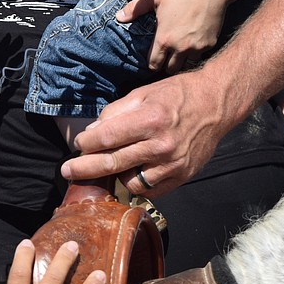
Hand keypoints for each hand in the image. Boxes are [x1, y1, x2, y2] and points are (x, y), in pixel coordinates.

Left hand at [58, 70, 232, 197]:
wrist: (215, 104)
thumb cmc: (177, 95)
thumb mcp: (142, 93)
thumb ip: (115, 113)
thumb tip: (91, 132)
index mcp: (150, 120)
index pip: (107, 138)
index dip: (87, 144)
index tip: (78, 144)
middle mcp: (161, 145)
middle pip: (113, 163)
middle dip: (85, 169)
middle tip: (67, 172)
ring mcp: (173, 164)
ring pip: (130, 182)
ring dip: (113, 177)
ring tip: (105, 169)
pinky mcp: (182, 176)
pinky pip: (150, 189)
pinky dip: (136, 184)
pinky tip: (128, 174)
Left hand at [116, 0, 227, 72]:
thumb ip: (134, 9)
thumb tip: (118, 17)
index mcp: (164, 39)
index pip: (154, 64)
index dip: (152, 63)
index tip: (154, 58)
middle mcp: (180, 48)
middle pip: (171, 69)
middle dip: (167, 64)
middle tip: (167, 56)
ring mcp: (196, 48)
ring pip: (187, 64)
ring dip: (182, 59)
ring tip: (180, 50)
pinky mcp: (210, 44)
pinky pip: (201, 55)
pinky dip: (196, 52)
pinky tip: (194, 41)